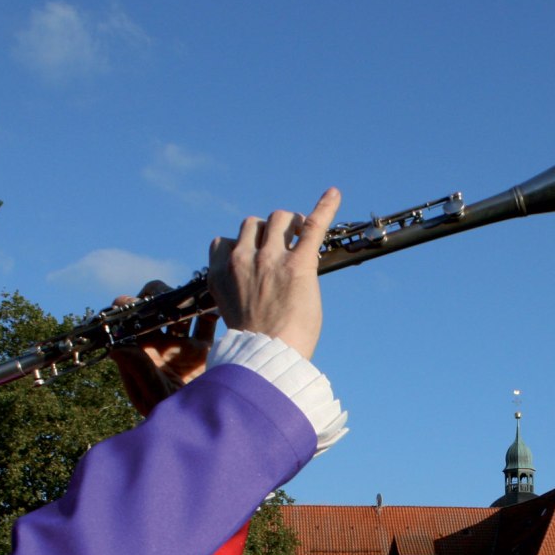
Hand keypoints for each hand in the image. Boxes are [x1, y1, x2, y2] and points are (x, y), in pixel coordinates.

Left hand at [109, 282, 218, 416]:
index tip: (131, 301)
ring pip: (181, 311)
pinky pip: (207, 322)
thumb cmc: (176, 419)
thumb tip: (116, 346)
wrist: (208, 430)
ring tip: (190, 296)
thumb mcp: (155, 397)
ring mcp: (183, 346)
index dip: (127, 309)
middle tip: (168, 298)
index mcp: (141, 356)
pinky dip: (210, 308)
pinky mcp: (205, 349)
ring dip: (184, 299)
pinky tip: (211, 303)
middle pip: (154, 310)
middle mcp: (160, 347)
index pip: (128, 325)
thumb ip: (139, 370)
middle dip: (158, 297)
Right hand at [207, 188, 339, 361]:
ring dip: (290, 223)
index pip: (223, 242)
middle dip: (268, 231)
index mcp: (220, 274)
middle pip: (252, 224)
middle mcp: (241, 260)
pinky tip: (334, 194)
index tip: (254, 257)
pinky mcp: (298, 264)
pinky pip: (313, 226)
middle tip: (285, 244)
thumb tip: (253, 287)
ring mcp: (269, 259)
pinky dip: (325, 207)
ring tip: (302, 234)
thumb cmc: (254, 345)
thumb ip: (238, 290)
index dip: (241, 247)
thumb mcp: (232, 312)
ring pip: (278, 218)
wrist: (267, 359)